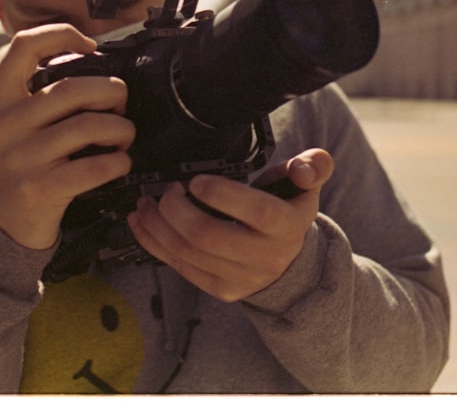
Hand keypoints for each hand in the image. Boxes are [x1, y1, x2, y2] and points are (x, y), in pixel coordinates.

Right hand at [0, 24, 134, 249]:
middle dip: (112, 91)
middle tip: (121, 101)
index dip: (62, 34)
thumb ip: (32, 95)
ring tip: (124, 135)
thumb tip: (92, 65)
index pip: (24, 46)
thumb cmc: (11, 166)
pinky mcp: (42, 188)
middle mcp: (5, 125)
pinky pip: (96, 166)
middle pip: (74, 87)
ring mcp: (22, 158)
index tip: (89, 45)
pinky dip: (119, 162)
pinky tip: (120, 162)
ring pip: (91, 126)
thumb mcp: (4, 124)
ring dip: (122, 128)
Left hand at [127, 148, 334, 301]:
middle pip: (208, 236)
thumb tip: (305, 168)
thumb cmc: (286, 211)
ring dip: (157, 226)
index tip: (196, 179)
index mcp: (288, 225)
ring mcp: (241, 277)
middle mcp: (266, 256)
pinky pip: (179, 267)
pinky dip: (153, 243)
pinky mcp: (219, 289)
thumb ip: (313, 166)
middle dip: (176, 211)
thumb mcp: (305, 186)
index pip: (257, 212)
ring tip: (146, 203)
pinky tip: (143, 223)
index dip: (222, 195)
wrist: (288, 261)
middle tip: (166, 190)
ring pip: (187, 253)